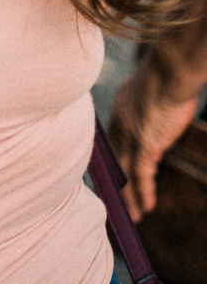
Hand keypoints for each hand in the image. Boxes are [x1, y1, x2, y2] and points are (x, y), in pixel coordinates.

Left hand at [108, 59, 200, 220]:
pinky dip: (144, 192)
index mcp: (121, 104)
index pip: (111, 137)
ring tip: (132, 215)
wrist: (171, 68)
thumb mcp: (152, 86)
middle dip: (115, 181)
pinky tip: (146, 207)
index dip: (112, 157)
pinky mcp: (146, 143)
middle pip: (114, 157)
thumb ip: (148, 102)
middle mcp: (120, 120)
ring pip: (125, 171)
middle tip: (116, 200)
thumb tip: (155, 110)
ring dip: (128, 195)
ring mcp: (131, 133)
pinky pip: (141, 174)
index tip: (112, 173)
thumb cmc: (168, 71)